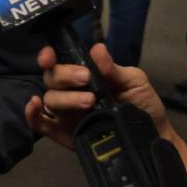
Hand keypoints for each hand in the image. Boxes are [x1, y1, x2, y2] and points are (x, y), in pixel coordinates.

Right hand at [25, 43, 173, 150]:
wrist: (154, 138)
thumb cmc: (142, 104)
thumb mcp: (133, 81)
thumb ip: (113, 69)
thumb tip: (97, 48)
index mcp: (82, 76)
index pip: (58, 63)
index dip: (48, 57)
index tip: (50, 55)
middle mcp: (70, 92)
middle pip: (51, 79)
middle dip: (65, 75)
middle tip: (85, 78)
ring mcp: (65, 114)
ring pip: (49, 99)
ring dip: (64, 97)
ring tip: (89, 101)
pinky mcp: (63, 134)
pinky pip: (40, 124)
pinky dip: (31, 114)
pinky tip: (35, 105)